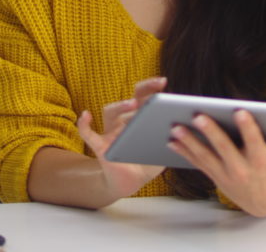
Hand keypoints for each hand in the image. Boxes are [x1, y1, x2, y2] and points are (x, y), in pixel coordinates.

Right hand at [77, 76, 167, 200]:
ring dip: (120, 106)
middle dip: (143, 90)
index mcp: (138, 119)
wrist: (130, 184)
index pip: (143, 97)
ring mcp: (111, 133)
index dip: (151, 87)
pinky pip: (87, 134)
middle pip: (130, 99)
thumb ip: (170, 141)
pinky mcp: (101, 147)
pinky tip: (86, 115)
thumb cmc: (147, 163)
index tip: (163, 81)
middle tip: (157, 86)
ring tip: (133, 104)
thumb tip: (181, 131)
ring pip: (110, 113)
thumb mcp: (162, 151)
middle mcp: (123, 121)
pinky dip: (84, 125)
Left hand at [167, 109, 265, 216]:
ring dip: (189, 141)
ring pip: (205, 155)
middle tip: (198, 115)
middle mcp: (241, 168)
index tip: (241, 111)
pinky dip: (183, 151)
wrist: (265, 205)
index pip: (254, 142)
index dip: (248, 127)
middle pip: (224, 147)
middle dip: (210, 131)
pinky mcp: (214, 175)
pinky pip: (196, 162)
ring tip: (176, 126)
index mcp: (261, 161)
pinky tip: (172, 139)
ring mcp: (225, 173)